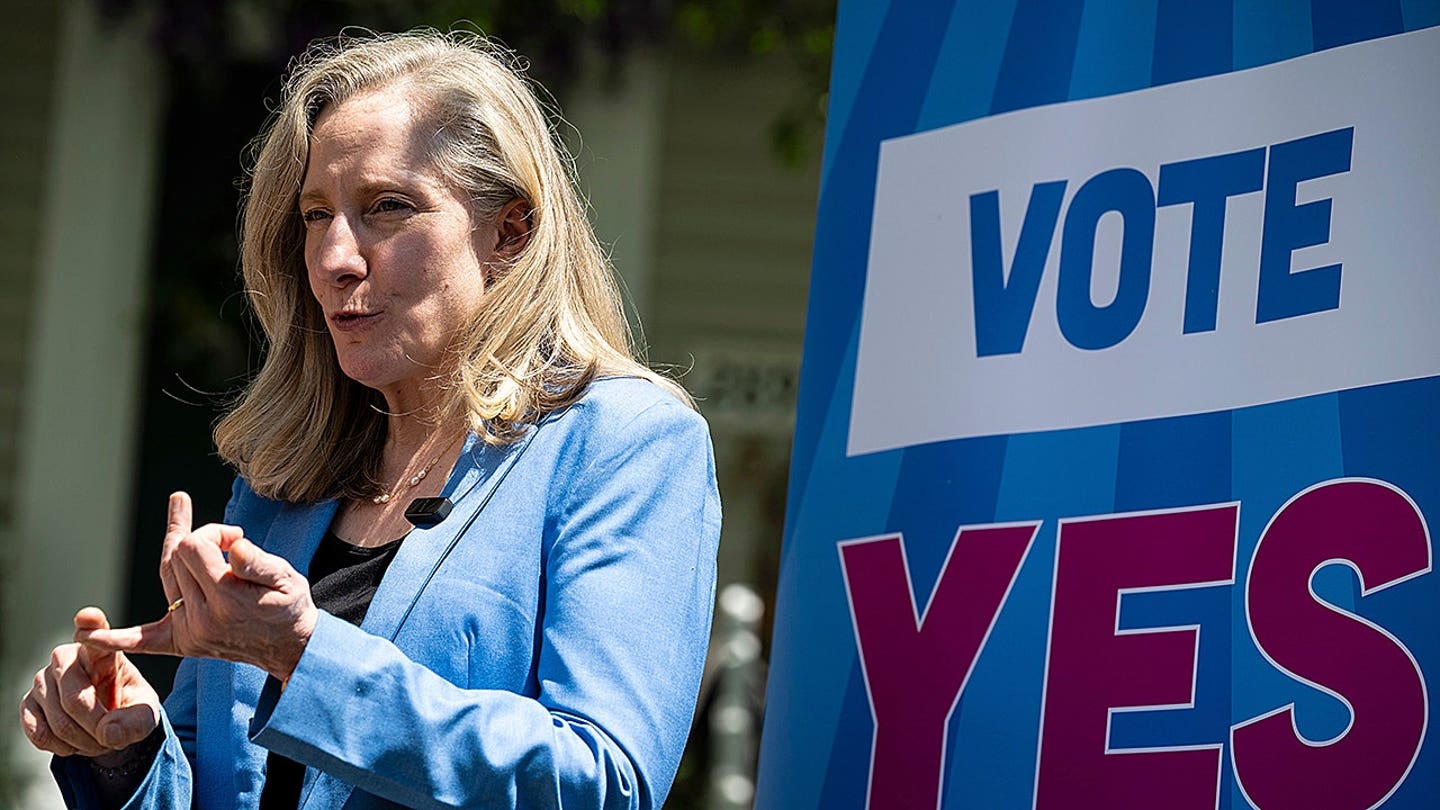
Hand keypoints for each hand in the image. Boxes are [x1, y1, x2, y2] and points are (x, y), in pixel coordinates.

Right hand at [18, 608, 159, 760]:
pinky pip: (39, 732)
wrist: (107, 725)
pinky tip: (75, 744)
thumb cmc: (129, 709)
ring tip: (98, 741)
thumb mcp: (146, 715)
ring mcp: (42, 679)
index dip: (90, 626)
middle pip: (75, 698)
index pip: (95, 631)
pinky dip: (61, 747)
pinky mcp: (27, 703)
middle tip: (111, 740)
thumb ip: (136, 723)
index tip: (89, 616)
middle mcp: (66, 658)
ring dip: (82, 742)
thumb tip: (109, 733)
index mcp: (101, 650)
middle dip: (96, 728)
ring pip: (59, 721)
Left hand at [80, 496, 318, 681]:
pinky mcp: (181, 644)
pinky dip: (113, 640)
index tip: (238, 539)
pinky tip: (86, 637)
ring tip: (208, 547)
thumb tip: (231, 546)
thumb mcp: (288, 579)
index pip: (194, 545)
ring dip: (181, 556)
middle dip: (202, 541)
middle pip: (176, 556)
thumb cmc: (291, 609)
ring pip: (166, 576)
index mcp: (227, 600)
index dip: (215, 532)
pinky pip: (140, 641)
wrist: (291, 649)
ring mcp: (188, 633)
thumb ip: (258, 562)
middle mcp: (201, 619)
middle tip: (232, 546)